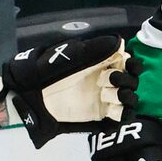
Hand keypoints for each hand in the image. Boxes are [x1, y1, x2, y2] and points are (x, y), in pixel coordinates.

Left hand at [0, 34, 122, 142]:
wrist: (30, 96)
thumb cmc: (45, 72)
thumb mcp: (68, 56)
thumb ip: (94, 50)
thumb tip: (120, 43)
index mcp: (100, 62)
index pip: (127, 61)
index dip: (131, 63)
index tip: (127, 64)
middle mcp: (104, 79)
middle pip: (131, 80)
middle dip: (127, 79)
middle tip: (109, 80)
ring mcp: (103, 98)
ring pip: (130, 98)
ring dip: (128, 96)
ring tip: (110, 95)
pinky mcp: (99, 116)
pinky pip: (121, 117)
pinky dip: (125, 114)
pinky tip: (115, 110)